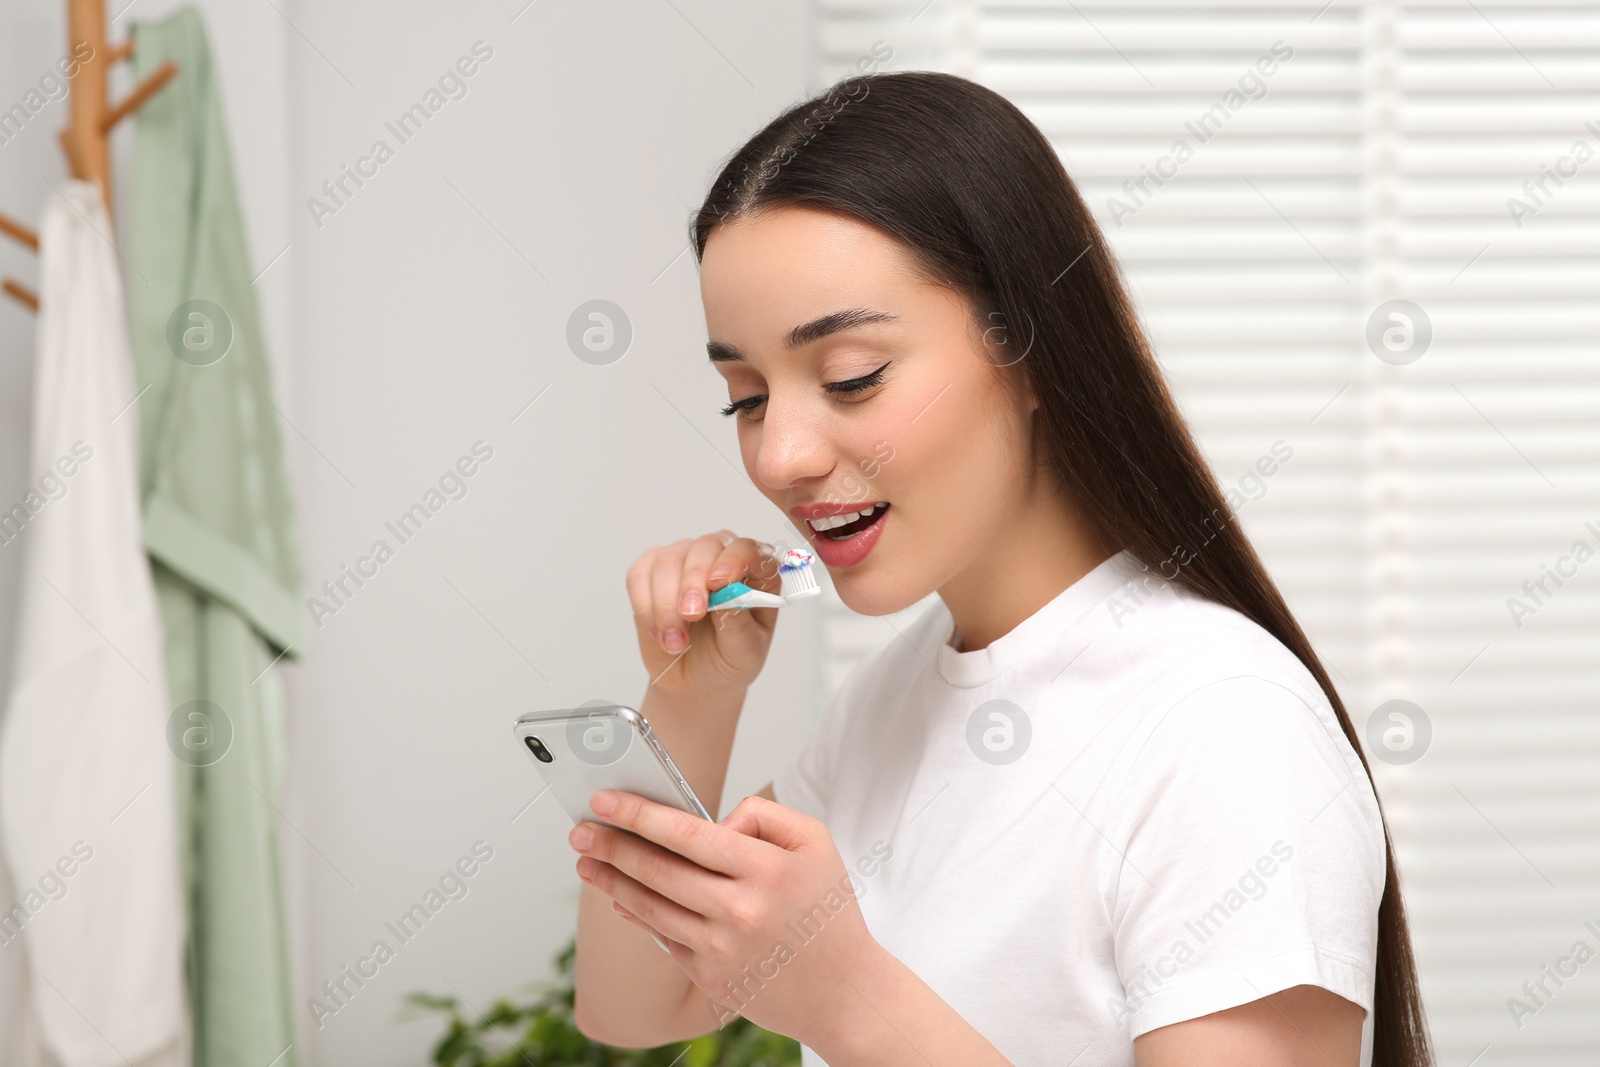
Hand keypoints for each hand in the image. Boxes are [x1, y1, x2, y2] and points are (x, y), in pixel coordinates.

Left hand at [569, 789, 880, 1044]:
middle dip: (612, 845)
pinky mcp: (712, 980)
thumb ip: (764, 815)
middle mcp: (741, 911)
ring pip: (652, 907)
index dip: (639, 814)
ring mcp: (723, 950)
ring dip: (613, 881)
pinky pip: (664, 939)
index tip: (605, 800)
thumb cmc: (828, 912)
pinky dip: (638, 916)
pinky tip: (621, 897)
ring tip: (586, 860)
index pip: (688, 833)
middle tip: (580, 828)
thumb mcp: (816, 843)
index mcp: (767, 870)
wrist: (845, 993)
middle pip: (658, 871)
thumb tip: (710, 821)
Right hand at [625, 531, 783, 696]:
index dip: (733, 560)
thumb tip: (727, 598)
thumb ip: (739, 624)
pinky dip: (645, 606)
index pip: (747, 549)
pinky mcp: (651, 572)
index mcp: (755, 572)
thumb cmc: (728, 659)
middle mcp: (720, 557)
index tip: (718, 583)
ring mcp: (684, 560)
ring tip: (676, 642)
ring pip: (668, 561)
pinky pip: (639, 575)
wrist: (696, 680)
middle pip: (705, 548)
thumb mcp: (744, 651)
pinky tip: (659, 633)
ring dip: (667, 604)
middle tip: (691, 616)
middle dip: (693, 582)